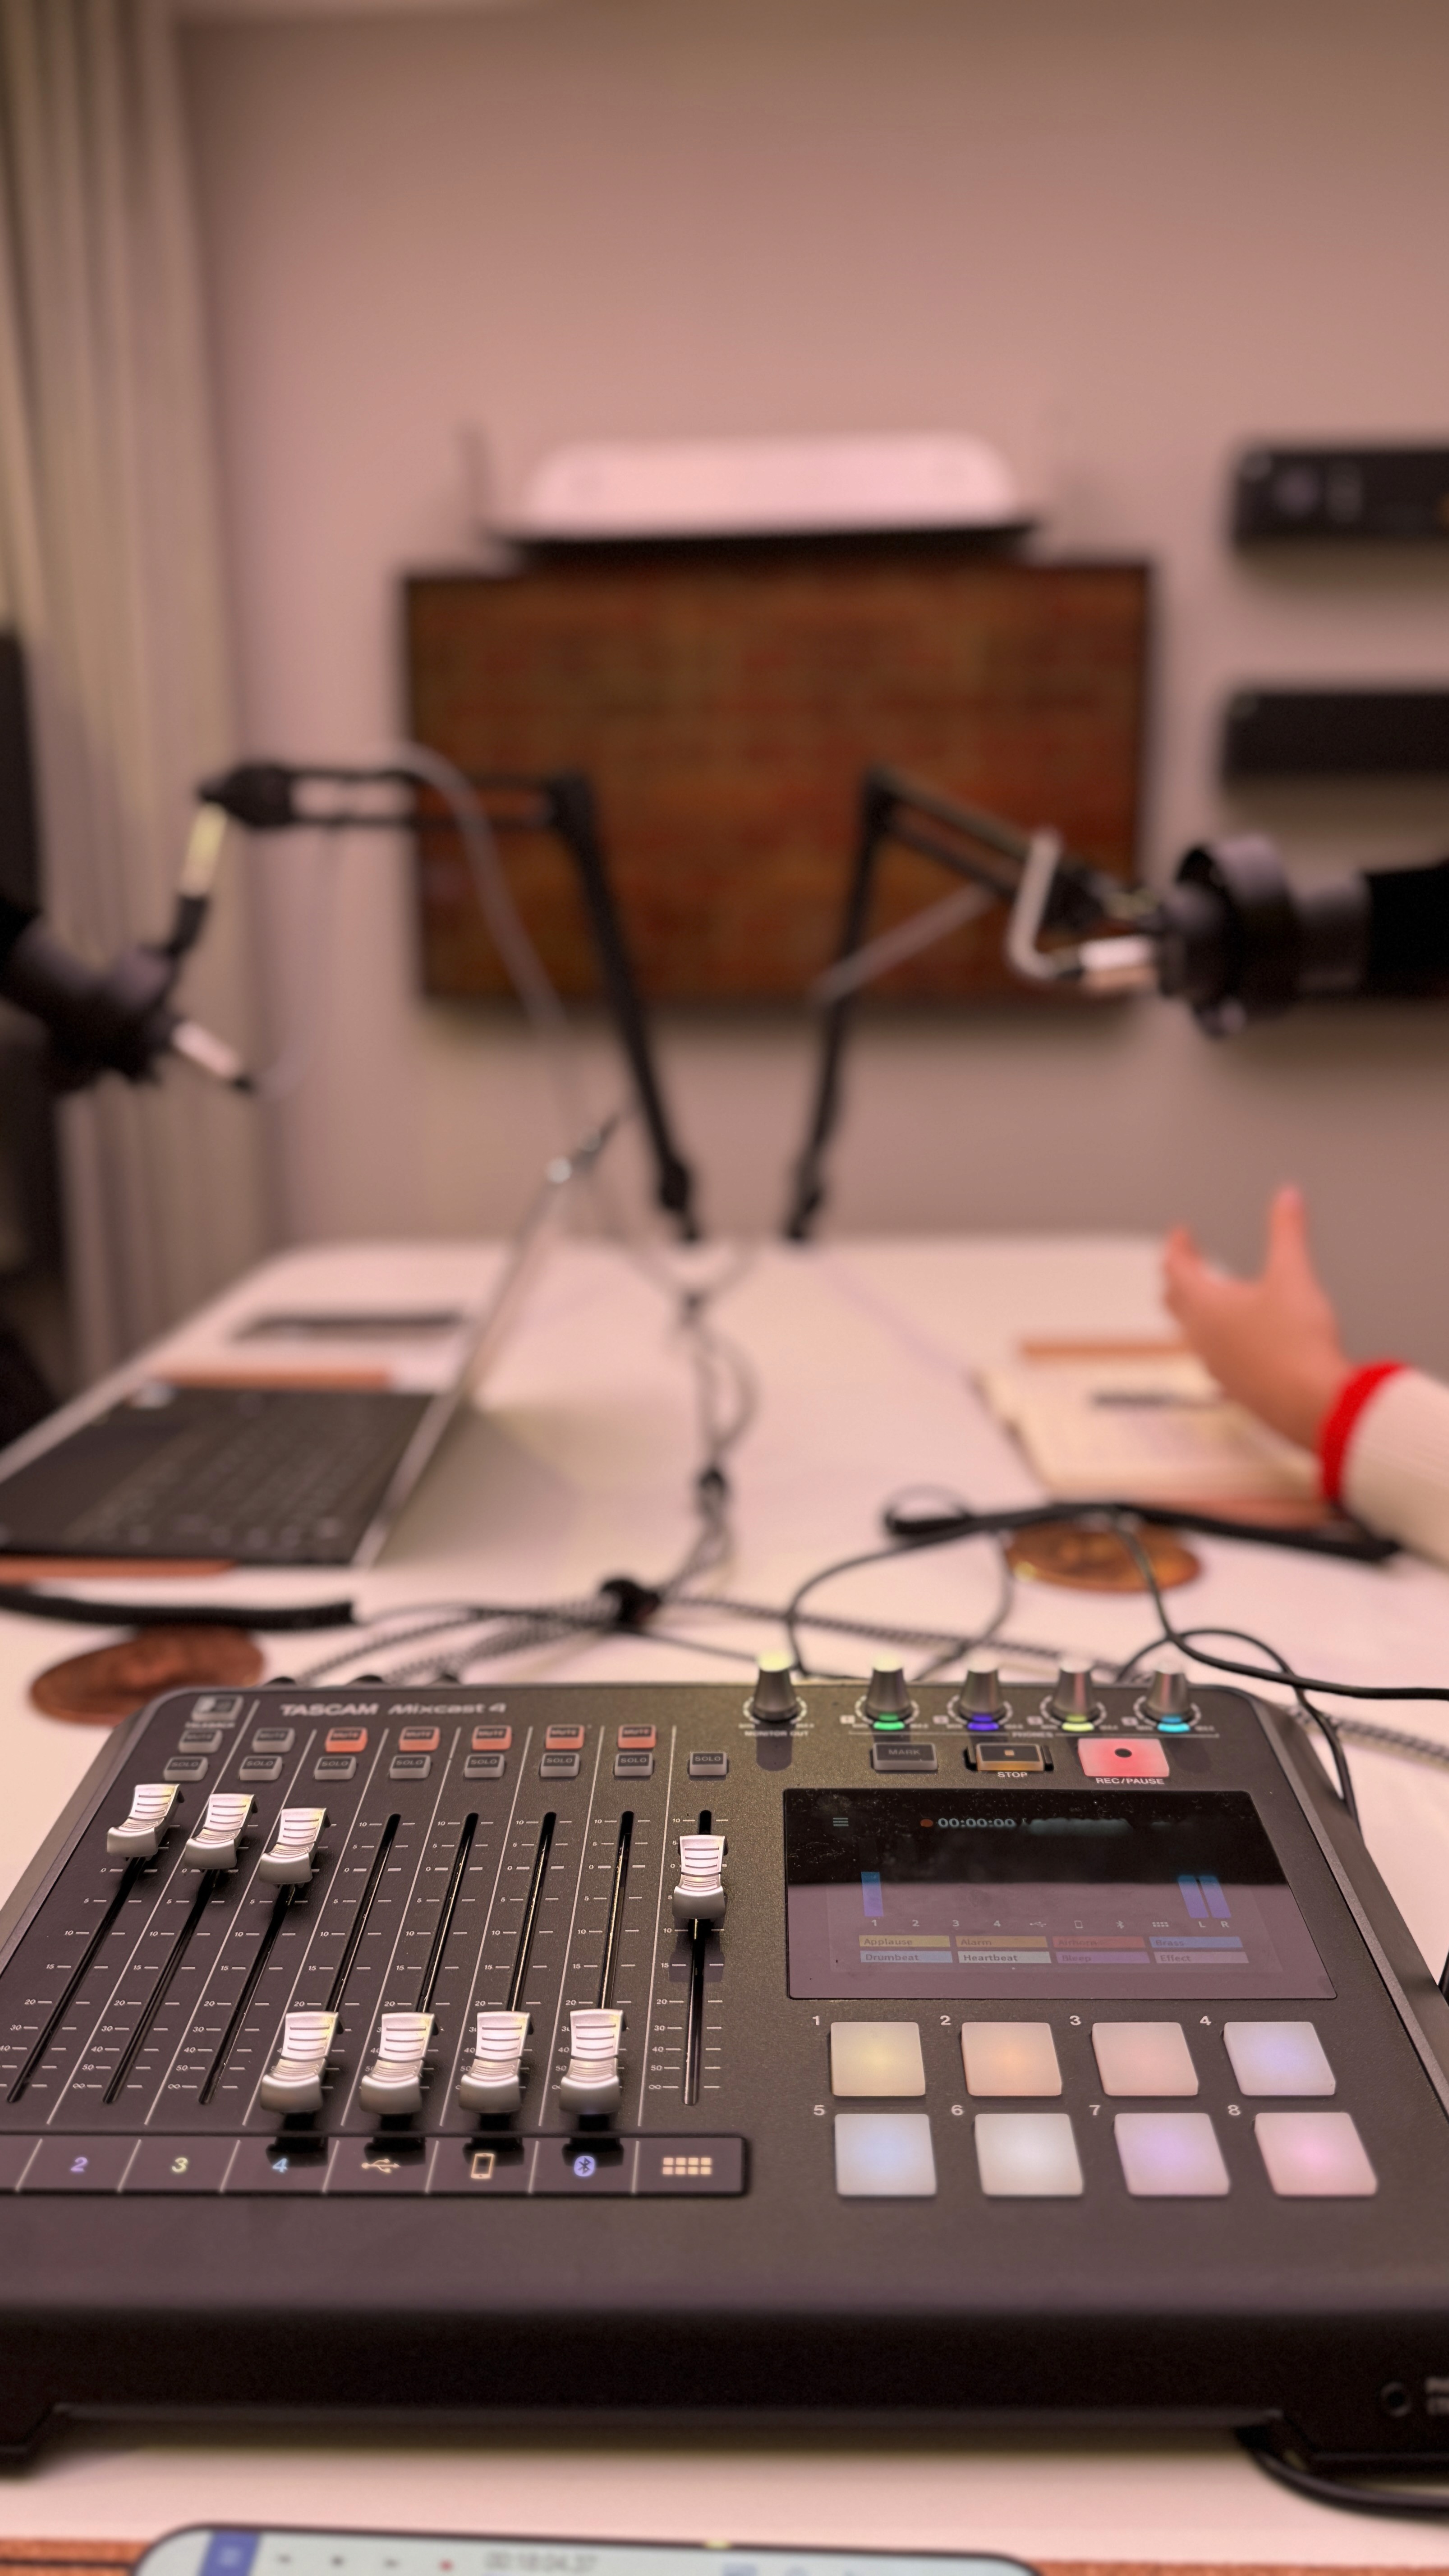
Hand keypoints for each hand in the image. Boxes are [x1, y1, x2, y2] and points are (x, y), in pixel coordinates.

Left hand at [1162, 1185, 1352, 1451]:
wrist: (1312, 1402)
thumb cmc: (1297, 1341)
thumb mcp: (1294, 1275)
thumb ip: (1288, 1232)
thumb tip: (1287, 1196)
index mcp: (1205, 1306)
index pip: (1175, 1269)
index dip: (1177, 1247)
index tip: (1180, 1235)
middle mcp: (1201, 1337)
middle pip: (1176, 1301)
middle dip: (1180, 1276)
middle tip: (1187, 1261)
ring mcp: (1215, 1366)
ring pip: (1191, 1332)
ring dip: (1195, 1309)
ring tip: (1208, 1298)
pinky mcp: (1234, 1387)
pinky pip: (1213, 1357)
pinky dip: (1216, 1339)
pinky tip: (1234, 1342)